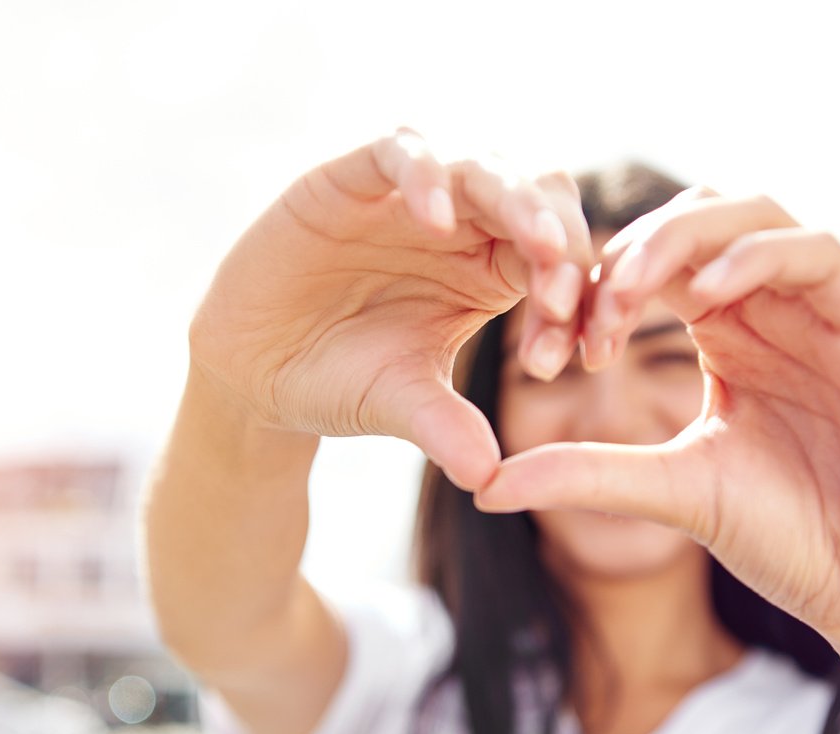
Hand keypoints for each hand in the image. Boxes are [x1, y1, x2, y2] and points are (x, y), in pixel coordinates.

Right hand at [189, 129, 592, 489]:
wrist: (255, 373)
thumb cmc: (340, 382)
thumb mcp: (401, 404)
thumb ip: (447, 427)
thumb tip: (488, 478)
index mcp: (492, 268)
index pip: (557, 261)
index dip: (578, 299)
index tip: (583, 353)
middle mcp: (460, 221)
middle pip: (535, 196)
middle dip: (563, 240)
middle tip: (567, 295)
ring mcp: (407, 194)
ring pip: (480, 164)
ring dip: (516, 199)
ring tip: (539, 246)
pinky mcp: (349, 178)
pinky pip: (398, 150)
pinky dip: (424, 174)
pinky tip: (437, 220)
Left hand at [475, 189, 839, 650]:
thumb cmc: (788, 542)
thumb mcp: (670, 493)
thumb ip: (586, 473)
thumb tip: (483, 484)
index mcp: (729, 341)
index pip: (656, 271)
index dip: (595, 288)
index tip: (550, 345)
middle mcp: (775, 315)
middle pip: (699, 221)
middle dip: (631, 248)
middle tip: (585, 303)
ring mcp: (827, 316)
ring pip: (755, 214)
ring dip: (684, 237)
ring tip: (631, 288)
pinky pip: (818, 254)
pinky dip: (757, 256)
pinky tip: (706, 297)